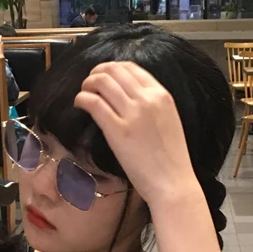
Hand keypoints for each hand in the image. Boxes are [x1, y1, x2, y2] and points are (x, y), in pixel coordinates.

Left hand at [74, 61, 198, 206]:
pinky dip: (82, 99)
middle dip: (97, 72)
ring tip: (83, 93)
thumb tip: (130, 99)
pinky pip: (94, 103)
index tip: (104, 76)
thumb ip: (152, 107)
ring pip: (102, 82)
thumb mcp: (169, 122)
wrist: (173, 183)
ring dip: (87, 84)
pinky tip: (79, 104)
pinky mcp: (118, 131)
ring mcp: (132, 114)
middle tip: (89, 83)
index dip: (113, 68)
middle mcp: (147, 99)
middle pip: (114, 70)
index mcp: (162, 95)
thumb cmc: (171, 161)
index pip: (132, 68)